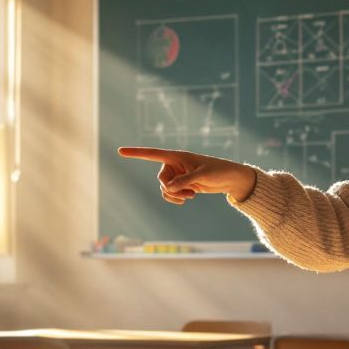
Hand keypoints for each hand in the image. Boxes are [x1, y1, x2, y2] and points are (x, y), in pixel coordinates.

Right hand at [117, 147, 257, 203]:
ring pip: (165, 188)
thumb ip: (184, 181)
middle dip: (171, 189)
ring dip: (175, 195)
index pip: (152, 154)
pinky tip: (190, 197)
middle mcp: (174, 164)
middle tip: (187, 192)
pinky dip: (177, 197)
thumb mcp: (201, 176)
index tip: (120, 151)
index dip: (136, 153)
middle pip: (161, 179)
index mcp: (176, 156)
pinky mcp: (181, 184)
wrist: (228, 178)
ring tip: (191, 195)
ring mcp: (177, 174)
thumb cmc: (217, 171)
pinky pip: (170, 193)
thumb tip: (168, 188)